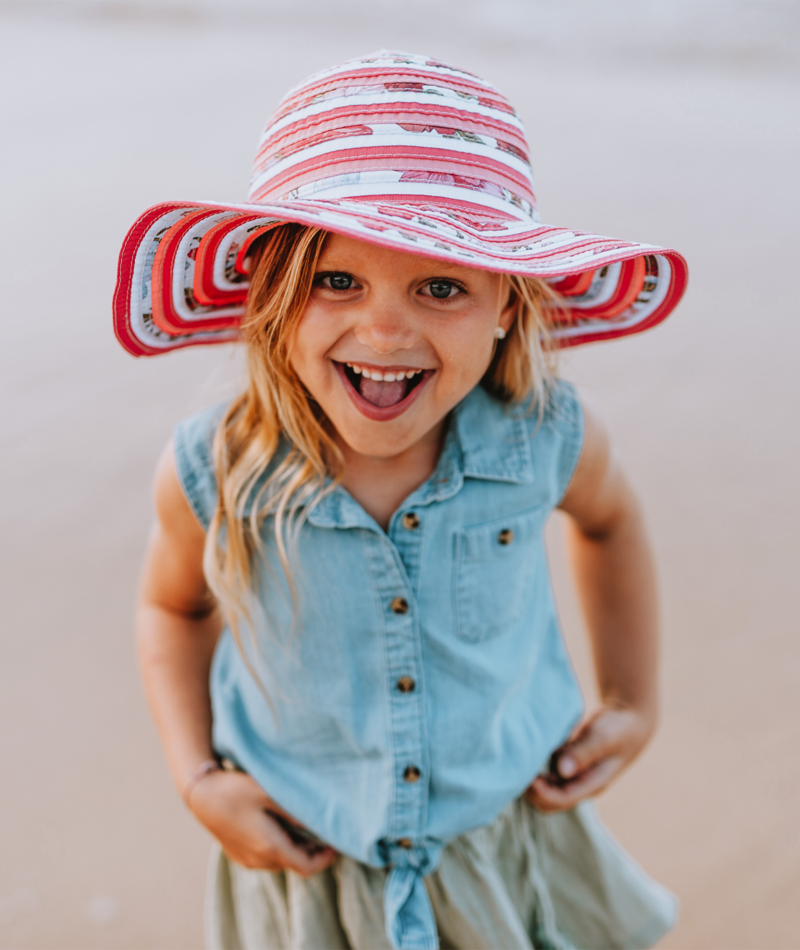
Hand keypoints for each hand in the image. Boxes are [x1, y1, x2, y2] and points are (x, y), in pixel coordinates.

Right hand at [188, 768, 336, 875]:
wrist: (200, 795)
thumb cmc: (235, 790)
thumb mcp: (270, 794)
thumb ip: (295, 810)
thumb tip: (319, 821)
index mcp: (270, 847)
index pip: (306, 867)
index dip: (324, 859)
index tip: (335, 844)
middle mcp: (258, 860)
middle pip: (294, 864)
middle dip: (311, 851)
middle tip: (322, 828)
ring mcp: (246, 860)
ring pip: (280, 860)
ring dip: (294, 848)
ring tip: (302, 823)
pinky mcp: (238, 854)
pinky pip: (265, 857)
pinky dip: (279, 846)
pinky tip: (279, 824)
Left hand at [525, 704, 653, 812]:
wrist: (630, 720)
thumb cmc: (620, 730)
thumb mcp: (604, 739)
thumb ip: (583, 753)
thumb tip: (561, 770)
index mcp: (593, 784)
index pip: (563, 799)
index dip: (543, 794)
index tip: (529, 779)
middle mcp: (581, 783)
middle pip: (550, 800)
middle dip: (533, 791)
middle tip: (517, 771)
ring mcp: (573, 774)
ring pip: (546, 785)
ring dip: (531, 778)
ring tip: (518, 761)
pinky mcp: (567, 761)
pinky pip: (547, 770)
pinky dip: (535, 765)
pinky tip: (527, 751)